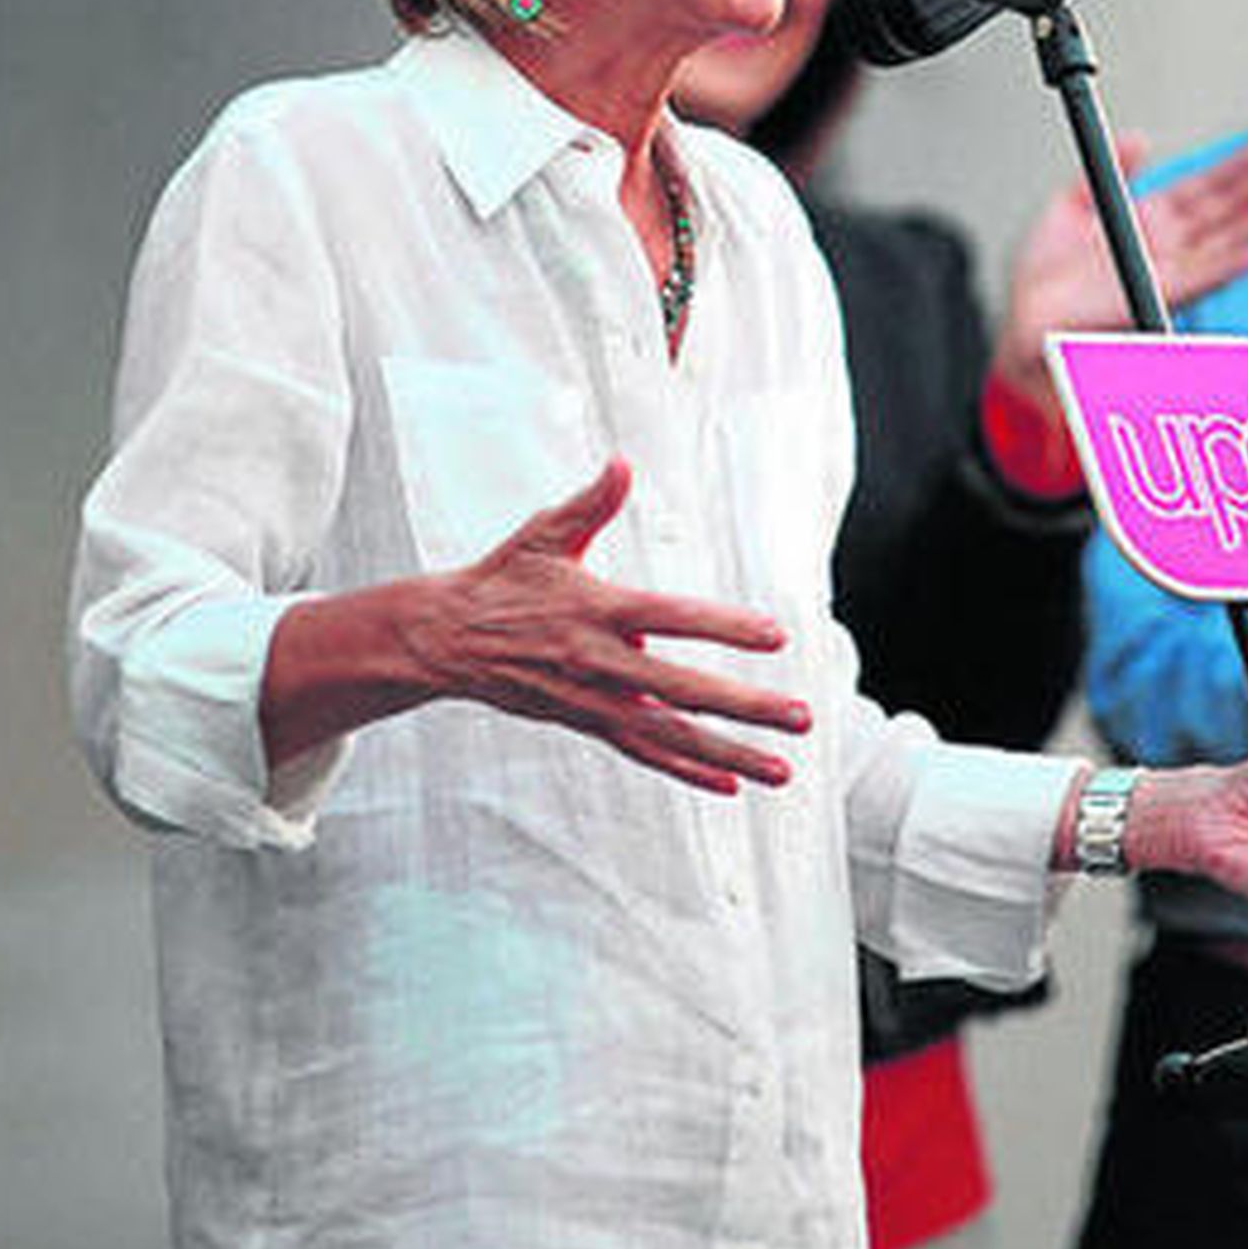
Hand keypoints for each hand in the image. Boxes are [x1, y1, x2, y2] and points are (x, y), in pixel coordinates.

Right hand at [400, 459, 809, 794]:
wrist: (445, 640)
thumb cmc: (502, 579)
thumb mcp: (544, 534)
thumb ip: (592, 503)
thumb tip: (622, 463)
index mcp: (597, 608)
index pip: (673, 619)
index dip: (725, 627)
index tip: (777, 635)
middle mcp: (601, 661)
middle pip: (685, 690)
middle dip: (748, 707)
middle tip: (802, 717)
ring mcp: (595, 700)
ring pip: (672, 736)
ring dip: (730, 755)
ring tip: (782, 770)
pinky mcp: (586, 722)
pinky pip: (645, 753)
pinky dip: (687, 770)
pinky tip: (729, 786)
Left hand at [990, 136, 1247, 410]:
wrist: (1022, 321)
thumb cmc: (1041, 280)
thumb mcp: (1069, 206)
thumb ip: (1108, 172)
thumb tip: (1138, 139)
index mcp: (1145, 223)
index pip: (1201, 190)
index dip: (1233, 169)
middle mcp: (1162, 248)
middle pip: (1221, 211)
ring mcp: (1164, 273)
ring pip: (1222, 243)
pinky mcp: (1156, 296)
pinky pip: (1201, 279)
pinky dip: (1229, 266)